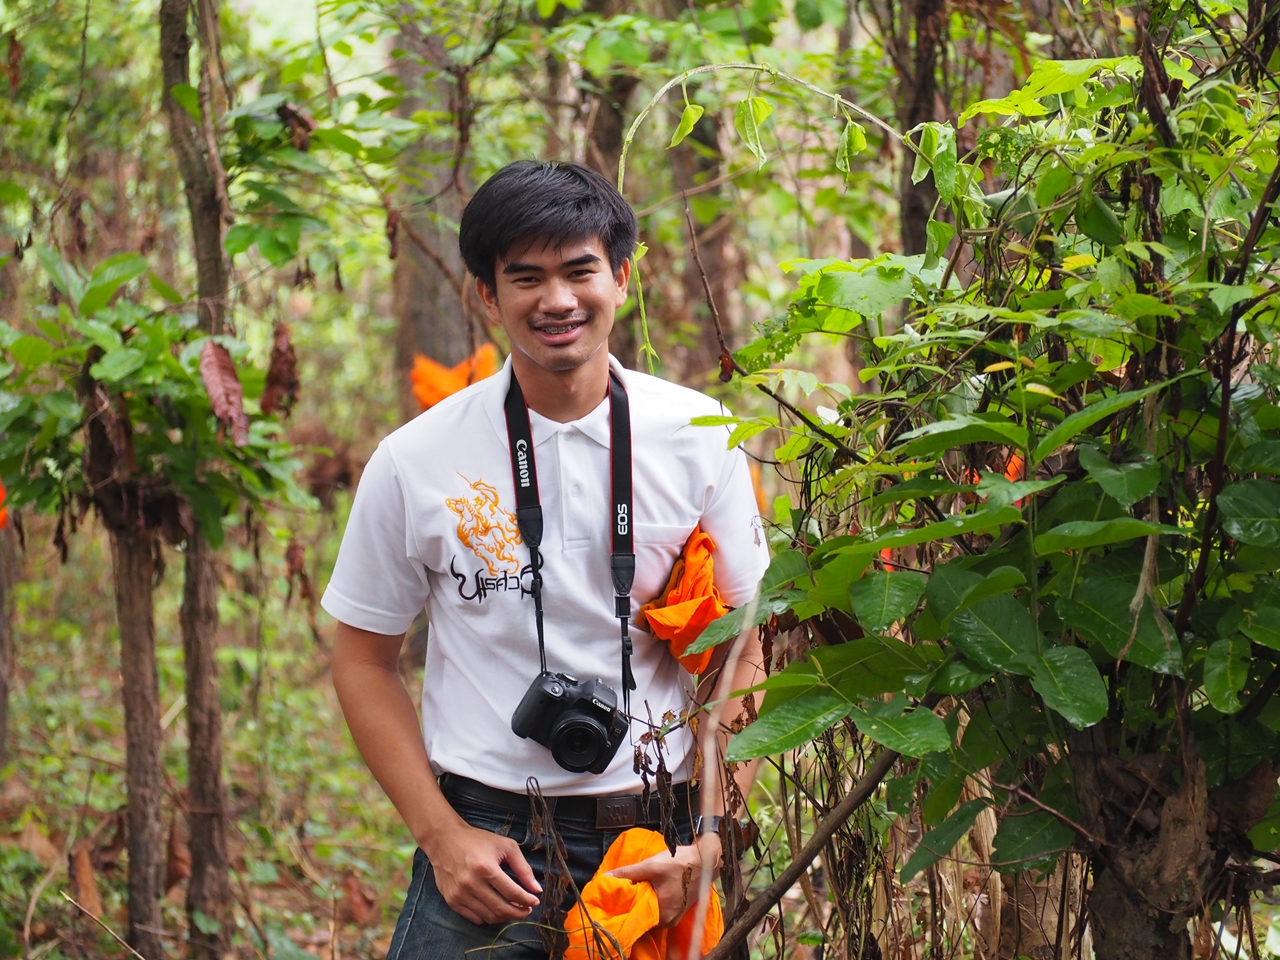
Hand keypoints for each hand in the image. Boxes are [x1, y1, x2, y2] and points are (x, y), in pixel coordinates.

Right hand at [423, 820, 541, 925]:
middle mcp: (471, 884)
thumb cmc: (477, 840)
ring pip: (488, 917)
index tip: (535, 902)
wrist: (444, 839)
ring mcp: (459, 894)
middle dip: (519, 913)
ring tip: (512, 909)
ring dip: (504, 917)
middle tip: (526, 910)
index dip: (527, 900)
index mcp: (486, 868)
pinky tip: (494, 908)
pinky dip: (488, 917)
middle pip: (501, 909)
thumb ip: (523, 868)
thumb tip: (536, 889)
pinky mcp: (451, 900)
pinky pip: (474, 918)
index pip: (513, 893)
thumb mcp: (505, 846)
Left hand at [607, 832, 721, 926]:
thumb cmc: (680, 863)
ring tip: (635, 890)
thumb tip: (606, 877)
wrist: (706, 860)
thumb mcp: (652, 865)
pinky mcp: (679, 911)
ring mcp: (675, 917)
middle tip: (624, 892)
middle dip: (634, 904)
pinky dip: (654, 902)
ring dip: (644, 902)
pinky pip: (660, 910)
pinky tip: (649, 890)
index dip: (624, 908)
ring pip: (652, 913)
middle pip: (644, 916)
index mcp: (662, 913)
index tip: (614, 899)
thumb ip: (628, 873)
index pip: (635, 917)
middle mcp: (668, 921)